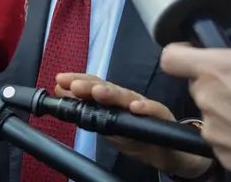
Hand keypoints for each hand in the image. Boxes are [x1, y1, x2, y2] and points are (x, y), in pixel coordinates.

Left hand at [55, 73, 211, 177]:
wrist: (170, 151)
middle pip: (109, 89)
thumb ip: (87, 109)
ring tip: (98, 92)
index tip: (60, 80)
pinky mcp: (162, 117)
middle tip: (75, 85)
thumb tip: (60, 91)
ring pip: (128, 98)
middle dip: (91, 86)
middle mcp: (129, 101)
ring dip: (113, 94)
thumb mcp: (108, 125)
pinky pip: (154, 111)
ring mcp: (146, 108)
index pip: (95, 86)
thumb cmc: (138, 135)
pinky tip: (135, 108)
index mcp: (115, 102)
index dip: (79, 81)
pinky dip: (145, 109)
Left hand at [161, 46, 230, 181]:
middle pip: (198, 85)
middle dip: (218, 84)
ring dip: (228, 111)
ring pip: (211, 112)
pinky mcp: (220, 156)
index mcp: (220, 69)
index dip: (181, 53)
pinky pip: (222, 137)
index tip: (194, 55)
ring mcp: (212, 131)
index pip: (171, 57)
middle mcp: (208, 98)